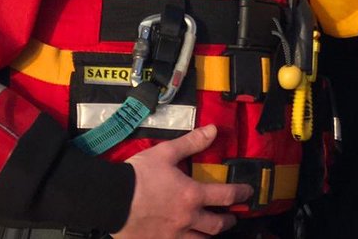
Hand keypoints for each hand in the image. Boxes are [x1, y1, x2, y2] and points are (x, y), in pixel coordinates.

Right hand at [113, 125, 253, 238]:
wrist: (109, 199)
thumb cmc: (138, 175)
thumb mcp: (166, 153)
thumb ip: (192, 142)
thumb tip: (213, 130)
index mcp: (192, 195)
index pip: (226, 196)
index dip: (241, 194)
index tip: (247, 193)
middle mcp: (186, 219)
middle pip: (216, 226)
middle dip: (227, 222)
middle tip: (232, 218)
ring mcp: (172, 236)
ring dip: (208, 236)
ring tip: (211, 231)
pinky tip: (186, 238)